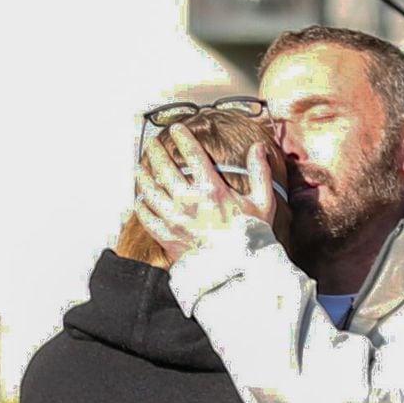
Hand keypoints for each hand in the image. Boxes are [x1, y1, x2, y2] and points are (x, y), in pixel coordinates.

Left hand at [133, 125, 276, 263]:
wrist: (239, 273)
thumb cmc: (252, 239)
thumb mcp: (263, 204)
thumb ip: (260, 173)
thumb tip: (258, 148)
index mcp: (212, 190)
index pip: (192, 154)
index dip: (183, 137)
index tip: (176, 129)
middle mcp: (190, 202)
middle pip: (165, 168)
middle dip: (156, 151)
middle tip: (152, 143)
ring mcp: (176, 220)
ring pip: (150, 190)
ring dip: (143, 176)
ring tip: (139, 167)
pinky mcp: (168, 237)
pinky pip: (147, 218)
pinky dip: (142, 207)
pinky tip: (140, 200)